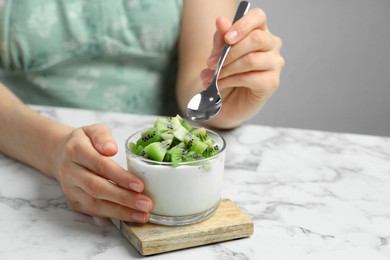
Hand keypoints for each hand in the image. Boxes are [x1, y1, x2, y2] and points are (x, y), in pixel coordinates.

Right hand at [54, 124, 151, 222]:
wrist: (60, 154)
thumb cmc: (84, 141)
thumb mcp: (93, 130)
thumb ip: (103, 136)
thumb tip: (111, 149)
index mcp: (75, 151)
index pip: (100, 165)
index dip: (120, 177)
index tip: (140, 185)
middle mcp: (70, 171)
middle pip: (97, 188)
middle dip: (124, 198)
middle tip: (146, 204)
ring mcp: (70, 189)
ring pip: (95, 204)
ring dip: (120, 212)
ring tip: (142, 215)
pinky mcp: (73, 201)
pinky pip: (92, 211)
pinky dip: (112, 216)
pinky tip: (129, 218)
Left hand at [201, 8, 284, 127]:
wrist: (223, 102)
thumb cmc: (224, 74)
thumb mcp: (218, 55)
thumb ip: (221, 39)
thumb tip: (221, 21)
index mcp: (259, 31)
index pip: (258, 17)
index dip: (242, 25)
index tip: (226, 38)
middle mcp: (271, 45)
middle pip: (257, 38)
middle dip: (230, 52)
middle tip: (211, 63)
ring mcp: (274, 64)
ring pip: (252, 60)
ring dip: (227, 69)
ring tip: (211, 76)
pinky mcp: (272, 83)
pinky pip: (250, 78)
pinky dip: (229, 81)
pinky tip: (218, 84)